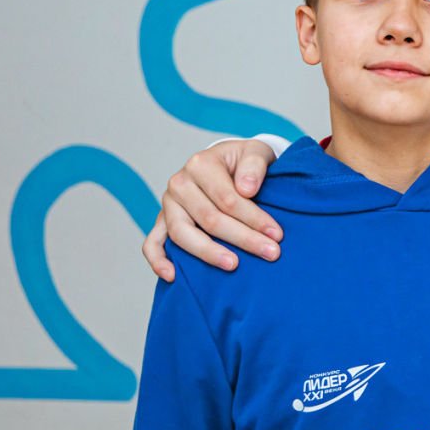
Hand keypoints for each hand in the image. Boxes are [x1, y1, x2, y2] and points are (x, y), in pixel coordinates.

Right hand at [142, 140, 280, 280]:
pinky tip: (173, 276)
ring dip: (208, 253)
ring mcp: (168, 204)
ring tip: (233, 265)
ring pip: (182, 234)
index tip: (276, 234)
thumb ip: (254, 166)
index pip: (228, 199)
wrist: (228, 163)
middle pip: (209, 219)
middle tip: (271, 253)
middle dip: (243, 238)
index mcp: (201, 164)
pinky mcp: (163, 221)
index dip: (254, 218)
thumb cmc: (244, 161)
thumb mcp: (256, 152)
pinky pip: (152, 243)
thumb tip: (246, 189)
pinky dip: (158, 261)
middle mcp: (180, 183)